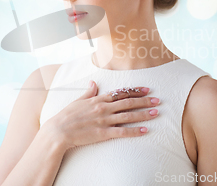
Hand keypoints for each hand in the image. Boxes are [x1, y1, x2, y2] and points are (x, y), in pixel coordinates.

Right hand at [43, 80, 159, 149]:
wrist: (58, 131)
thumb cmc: (66, 116)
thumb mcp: (78, 100)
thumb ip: (89, 92)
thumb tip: (94, 83)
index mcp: (98, 99)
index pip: (121, 93)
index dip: (135, 91)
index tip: (147, 89)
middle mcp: (103, 108)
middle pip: (128, 102)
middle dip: (144, 101)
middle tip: (158, 100)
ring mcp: (104, 120)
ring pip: (128, 115)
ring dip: (144, 114)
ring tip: (156, 112)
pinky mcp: (103, 133)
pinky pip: (122, 131)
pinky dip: (134, 131)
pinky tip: (144, 130)